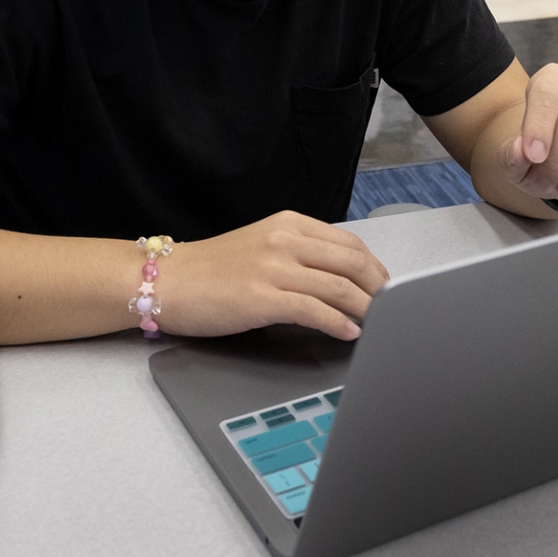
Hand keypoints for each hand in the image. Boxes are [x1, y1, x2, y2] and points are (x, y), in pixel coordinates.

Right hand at [153, 211, 389, 340]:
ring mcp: (273, 267)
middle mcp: (284, 240)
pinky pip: (315, 310)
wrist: (165, 282)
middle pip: (353, 262)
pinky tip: (349, 333)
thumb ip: (299, 255)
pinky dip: (339, 323)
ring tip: (379, 324)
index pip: (349, 243)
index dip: (376, 268)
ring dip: (366, 309)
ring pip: (339, 287)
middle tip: (391, 309)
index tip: (386, 288)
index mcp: (288, 224)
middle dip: (380, 288)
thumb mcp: (261, 247)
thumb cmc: (211, 271)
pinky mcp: (262, 297)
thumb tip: (341, 280)